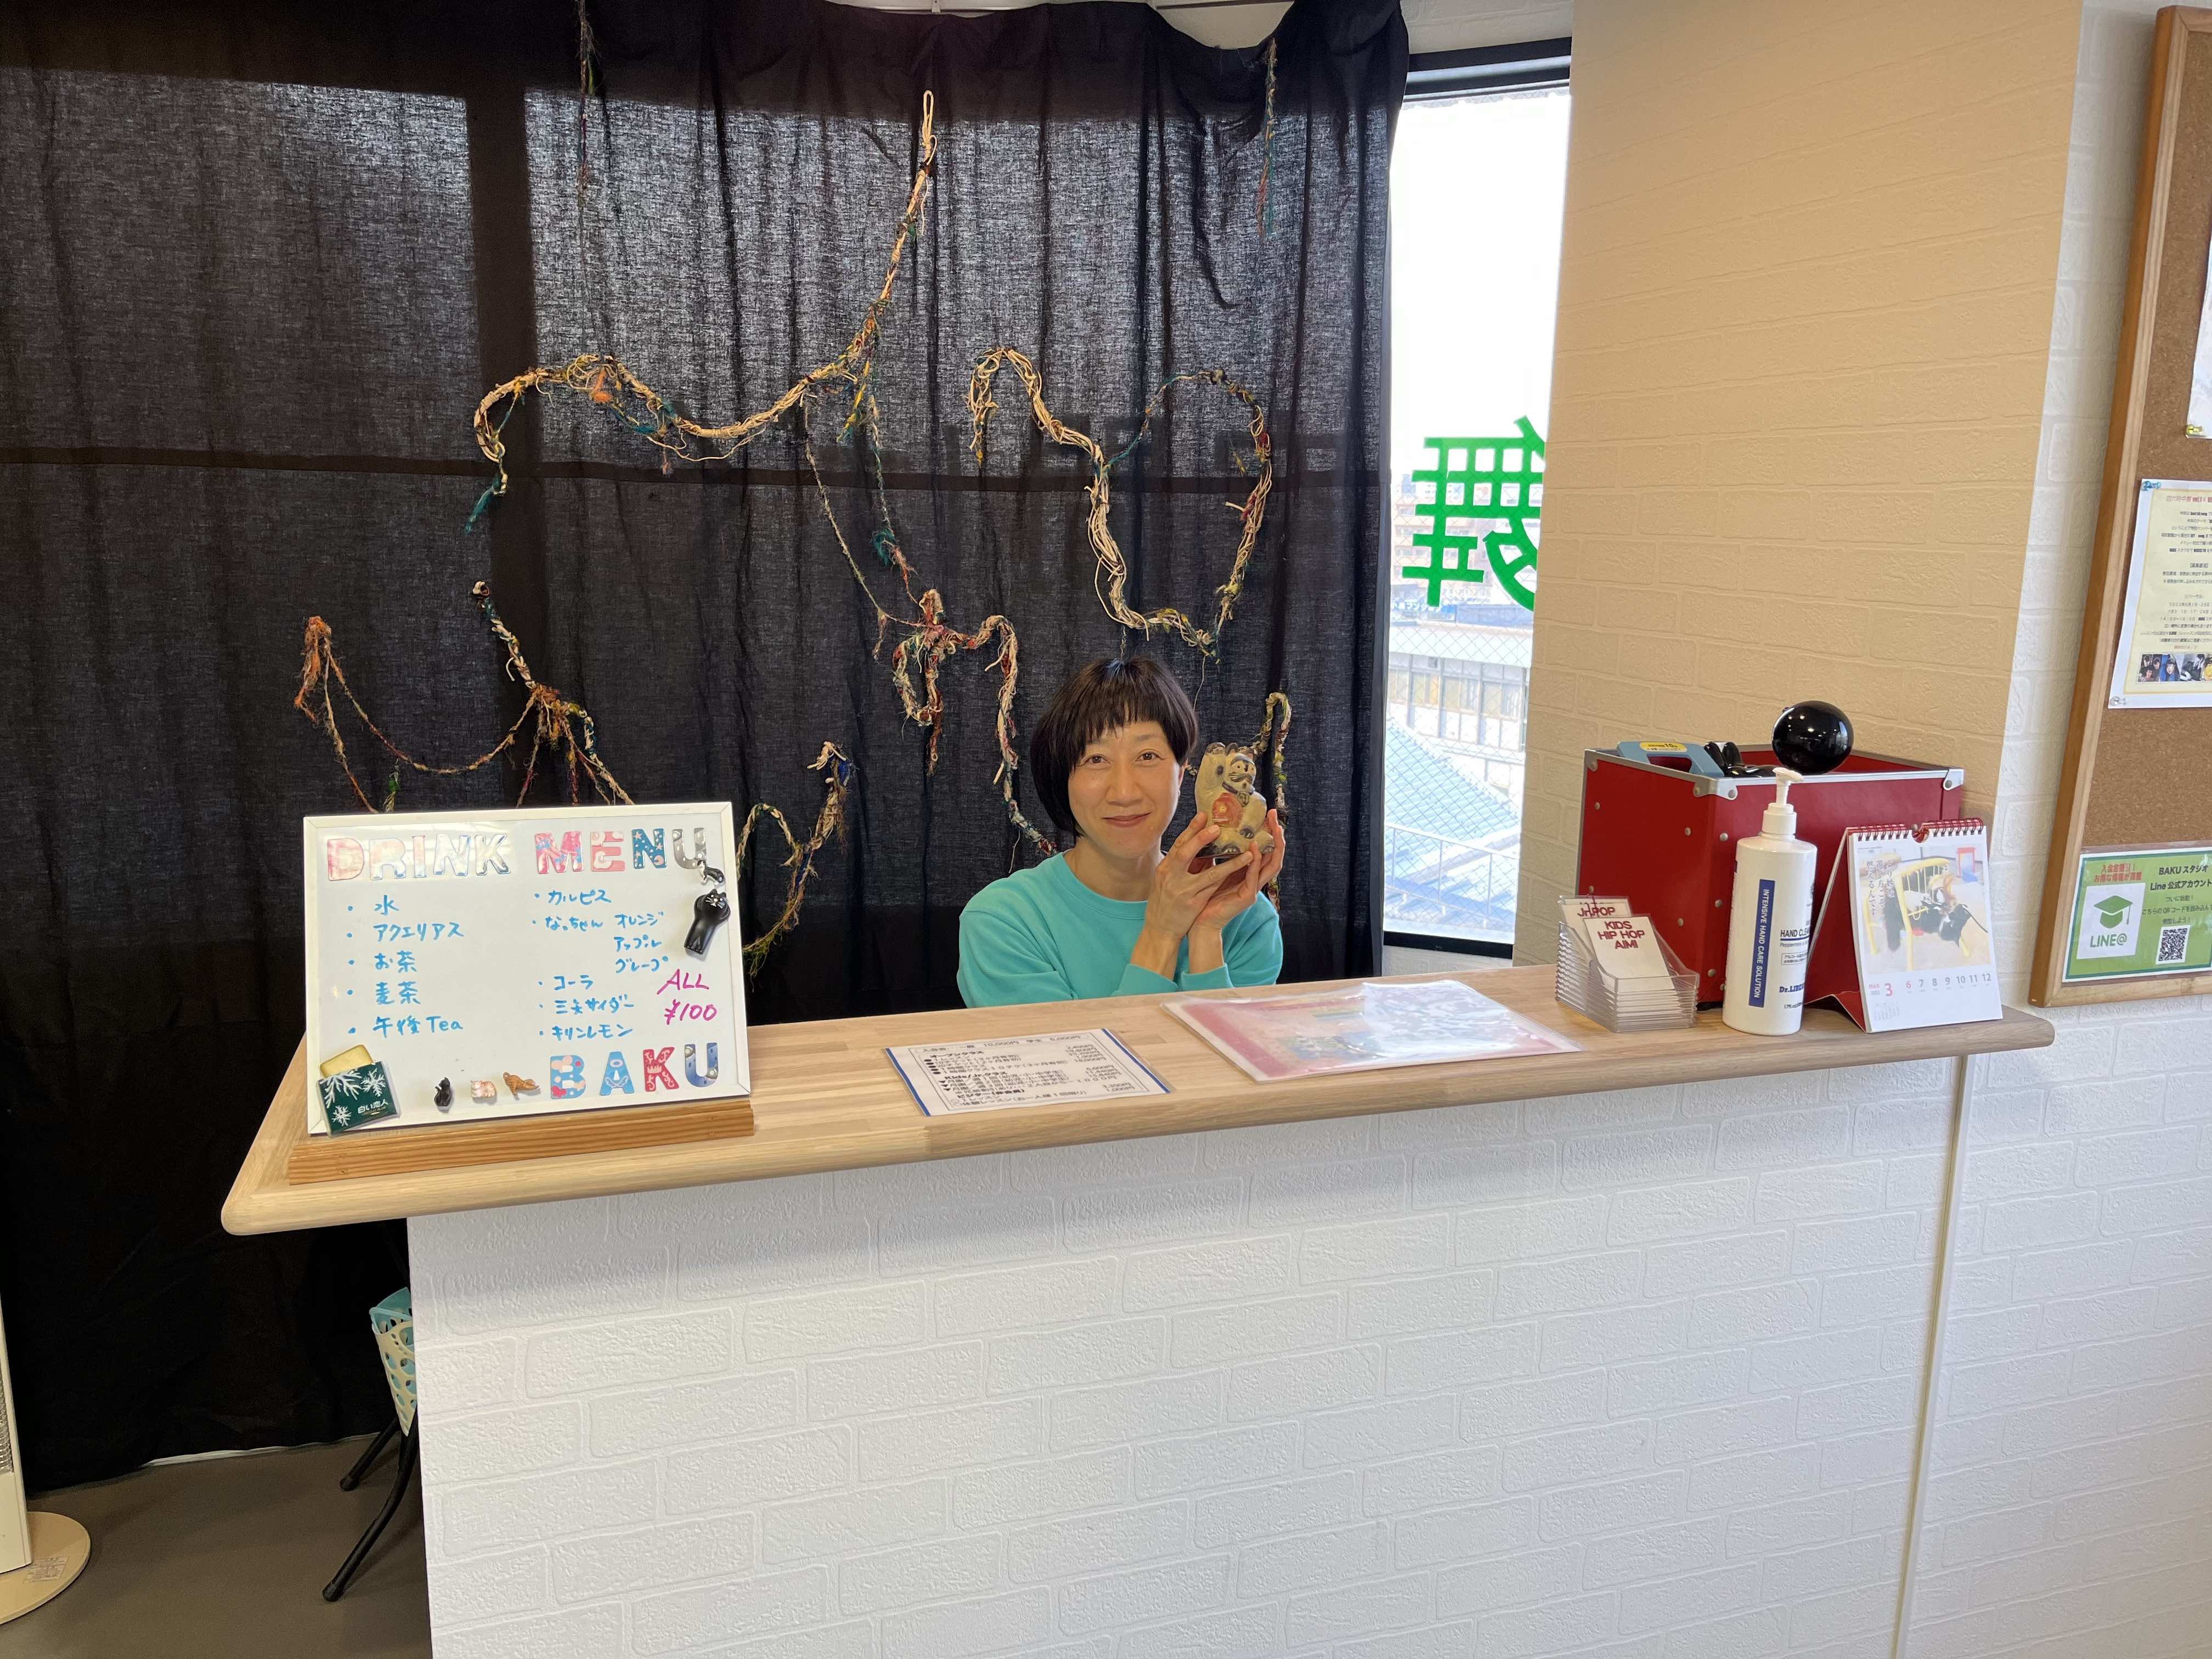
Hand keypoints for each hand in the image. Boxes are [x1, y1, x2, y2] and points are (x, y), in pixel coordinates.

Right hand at [1130, 815, 1250, 976]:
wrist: (1159, 929)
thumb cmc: (1165, 901)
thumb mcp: (1167, 879)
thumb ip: (1183, 864)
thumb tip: (1202, 848)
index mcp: (1164, 869)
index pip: (1178, 845)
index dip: (1191, 829)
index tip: (1203, 815)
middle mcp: (1171, 878)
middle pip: (1185, 853)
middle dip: (1201, 838)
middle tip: (1217, 827)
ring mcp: (1183, 891)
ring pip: (1209, 874)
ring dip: (1230, 862)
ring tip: (1246, 852)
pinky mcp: (1194, 904)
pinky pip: (1214, 889)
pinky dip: (1228, 879)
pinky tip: (1241, 872)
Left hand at [1193, 810, 1283, 935]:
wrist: (1199, 922)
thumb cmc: (1205, 895)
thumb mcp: (1216, 868)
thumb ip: (1223, 854)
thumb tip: (1218, 828)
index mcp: (1249, 873)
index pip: (1267, 850)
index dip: (1269, 832)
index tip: (1268, 813)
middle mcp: (1255, 880)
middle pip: (1274, 855)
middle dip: (1277, 834)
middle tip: (1274, 815)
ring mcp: (1253, 889)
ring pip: (1271, 865)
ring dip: (1273, 845)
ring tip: (1273, 827)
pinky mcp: (1246, 897)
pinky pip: (1254, 877)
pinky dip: (1256, 862)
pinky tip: (1254, 848)